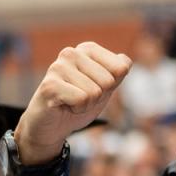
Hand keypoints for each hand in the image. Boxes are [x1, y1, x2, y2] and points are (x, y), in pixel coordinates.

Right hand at [14, 43, 131, 163]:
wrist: (52, 126)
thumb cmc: (80, 103)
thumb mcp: (105, 87)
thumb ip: (118, 73)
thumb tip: (125, 60)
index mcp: (87, 49)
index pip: (121, 67)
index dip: (112, 85)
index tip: (94, 88)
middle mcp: (71, 53)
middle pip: (108, 81)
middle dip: (99, 96)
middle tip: (81, 98)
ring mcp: (58, 67)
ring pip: (95, 92)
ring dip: (87, 104)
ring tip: (71, 101)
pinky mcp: (50, 85)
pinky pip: (82, 99)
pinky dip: (78, 109)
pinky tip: (64, 106)